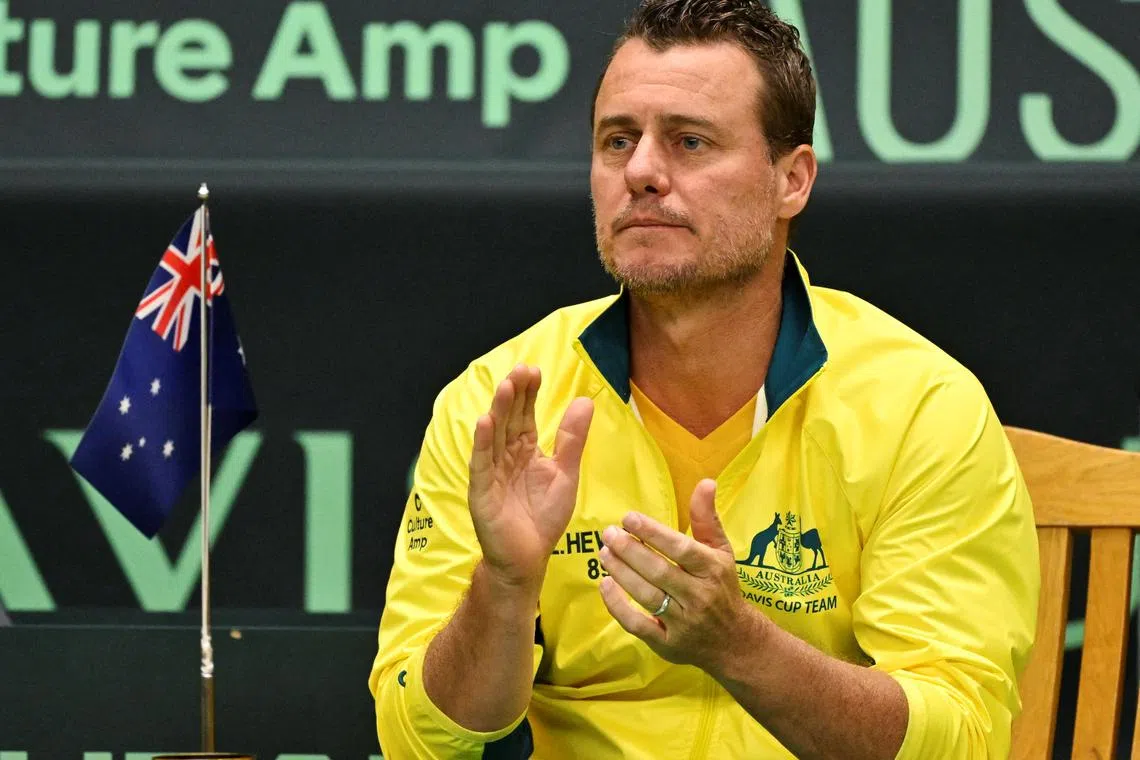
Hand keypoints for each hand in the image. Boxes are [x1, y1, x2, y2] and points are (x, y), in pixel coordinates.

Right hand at [468, 364, 593, 590]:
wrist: (528, 558)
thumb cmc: (544, 518)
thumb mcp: (565, 473)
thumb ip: (572, 439)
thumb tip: (584, 400)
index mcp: (524, 450)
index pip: (525, 414)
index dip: (529, 393)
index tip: (535, 370)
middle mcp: (505, 456)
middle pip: (508, 419)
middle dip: (514, 394)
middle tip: (521, 370)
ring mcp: (491, 472)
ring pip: (494, 435)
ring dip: (499, 410)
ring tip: (506, 386)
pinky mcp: (482, 491)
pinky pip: (482, 463)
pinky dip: (482, 443)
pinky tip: (484, 421)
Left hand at [597, 479, 762, 676]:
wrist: (735, 642)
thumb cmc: (723, 588)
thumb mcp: (721, 552)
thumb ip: (707, 518)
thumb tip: (706, 482)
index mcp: (713, 570)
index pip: (680, 549)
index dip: (653, 533)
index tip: (628, 518)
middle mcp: (699, 596)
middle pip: (659, 572)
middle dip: (629, 551)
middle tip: (608, 533)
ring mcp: (683, 622)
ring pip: (646, 596)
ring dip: (621, 573)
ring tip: (603, 552)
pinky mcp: (667, 644)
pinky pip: (637, 624)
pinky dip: (618, 606)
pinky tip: (605, 585)